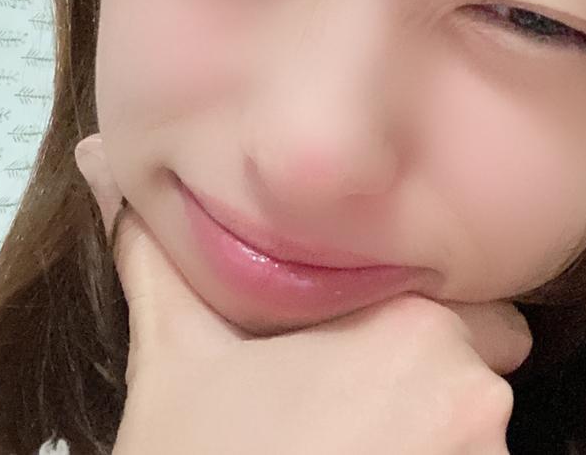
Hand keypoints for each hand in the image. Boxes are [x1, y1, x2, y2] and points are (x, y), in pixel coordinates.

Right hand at [75, 133, 532, 454]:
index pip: (480, 309)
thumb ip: (159, 255)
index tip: (380, 352)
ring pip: (483, 432)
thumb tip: (100, 159)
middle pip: (485, 367)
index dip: (430, 327)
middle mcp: (473, 394)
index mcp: (415, 328)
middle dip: (435, 383)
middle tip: (353, 410)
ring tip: (353, 447)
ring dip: (438, 438)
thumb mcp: (175, 354)